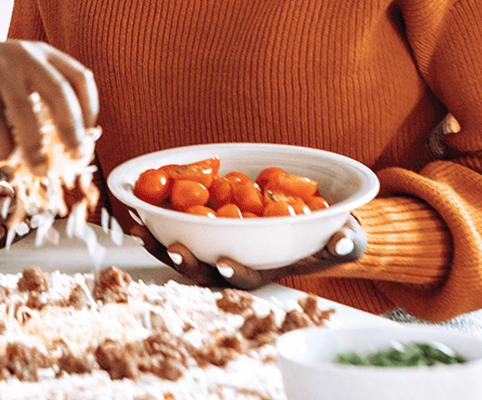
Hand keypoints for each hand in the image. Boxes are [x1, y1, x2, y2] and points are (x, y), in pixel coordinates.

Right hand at [0, 32, 97, 174]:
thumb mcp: (22, 73)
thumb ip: (45, 95)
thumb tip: (73, 138)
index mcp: (43, 54)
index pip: (80, 78)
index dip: (90, 108)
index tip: (89, 134)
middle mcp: (25, 56)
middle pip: (59, 92)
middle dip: (71, 129)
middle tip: (76, 156)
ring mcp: (0, 68)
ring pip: (25, 111)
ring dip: (36, 145)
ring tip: (41, 169)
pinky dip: (5, 144)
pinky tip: (9, 159)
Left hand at [127, 211, 366, 289]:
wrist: (313, 216)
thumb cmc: (329, 233)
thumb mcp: (343, 236)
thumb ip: (344, 240)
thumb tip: (343, 238)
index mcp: (266, 268)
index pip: (248, 277)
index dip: (236, 272)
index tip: (226, 261)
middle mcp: (237, 261)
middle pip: (206, 270)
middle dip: (186, 261)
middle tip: (172, 246)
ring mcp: (217, 245)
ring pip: (185, 251)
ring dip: (160, 242)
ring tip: (140, 229)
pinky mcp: (204, 224)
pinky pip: (176, 224)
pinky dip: (157, 217)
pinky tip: (137, 204)